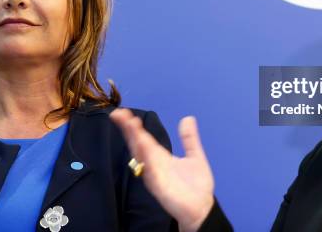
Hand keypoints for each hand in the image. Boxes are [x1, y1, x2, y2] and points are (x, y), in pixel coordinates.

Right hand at [110, 108, 214, 231]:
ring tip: (130, 123)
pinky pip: (151, 172)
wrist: (202, 208)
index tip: (125, 112)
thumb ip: (189, 139)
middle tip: (119, 114)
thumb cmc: (196, 185)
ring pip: (142, 155)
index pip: (143, 138)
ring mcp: (155, 175)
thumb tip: (188, 118)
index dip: (133, 126)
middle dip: (129, 130)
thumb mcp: (195, 156)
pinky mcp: (159, 187)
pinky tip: (144, 146)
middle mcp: (153, 164)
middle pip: (138, 144)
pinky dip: (147, 159)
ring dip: (136, 140)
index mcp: (160, 156)